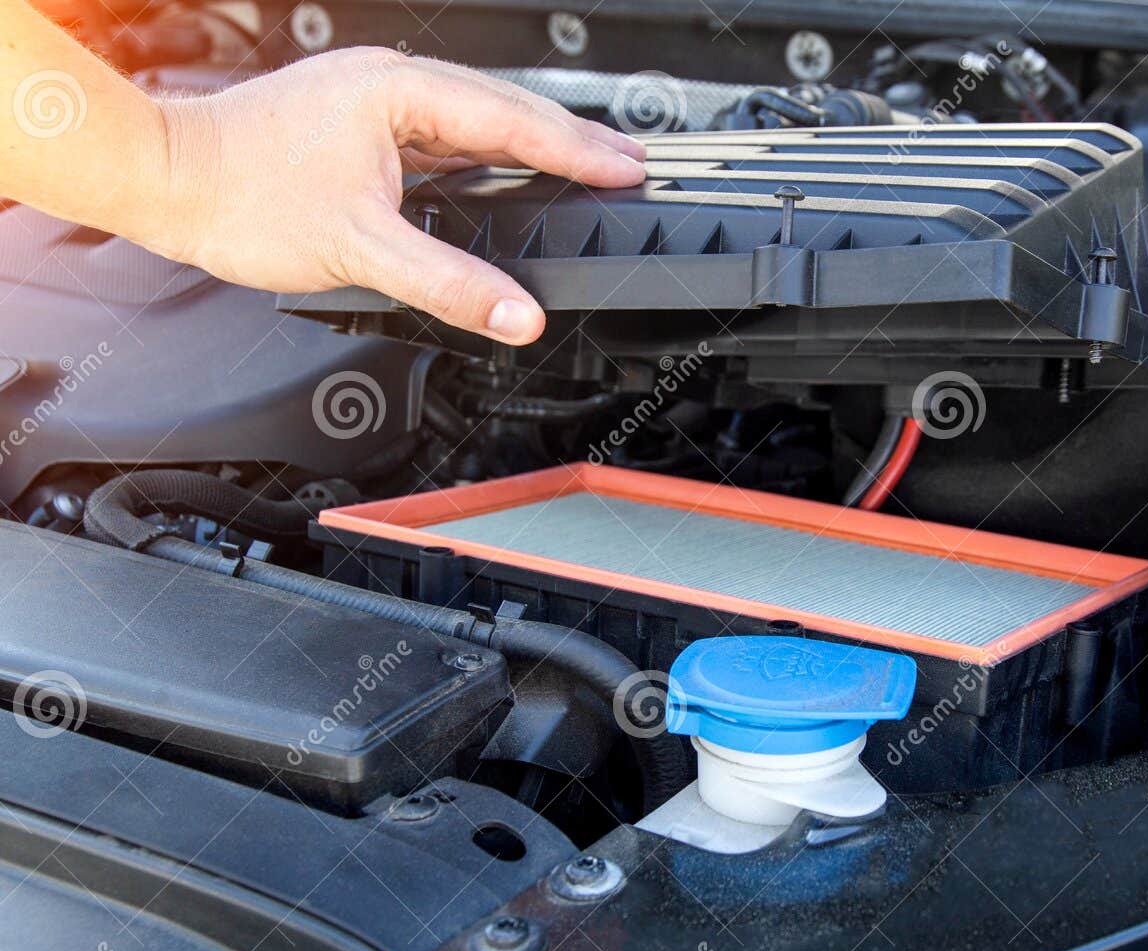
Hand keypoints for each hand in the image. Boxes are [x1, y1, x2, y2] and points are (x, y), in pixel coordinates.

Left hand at [151, 50, 645, 343]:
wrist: (164, 181)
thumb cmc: (238, 195)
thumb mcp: (359, 248)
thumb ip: (449, 283)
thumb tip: (518, 313)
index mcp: (398, 90)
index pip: (511, 122)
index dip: (577, 151)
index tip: (627, 169)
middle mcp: (389, 85)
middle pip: (503, 109)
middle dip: (569, 140)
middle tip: (625, 164)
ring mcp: (373, 104)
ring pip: (472, 123)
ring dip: (528, 146)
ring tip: (580, 168)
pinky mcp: (359, 129)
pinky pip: (442, 139)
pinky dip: (484, 159)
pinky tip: (503, 178)